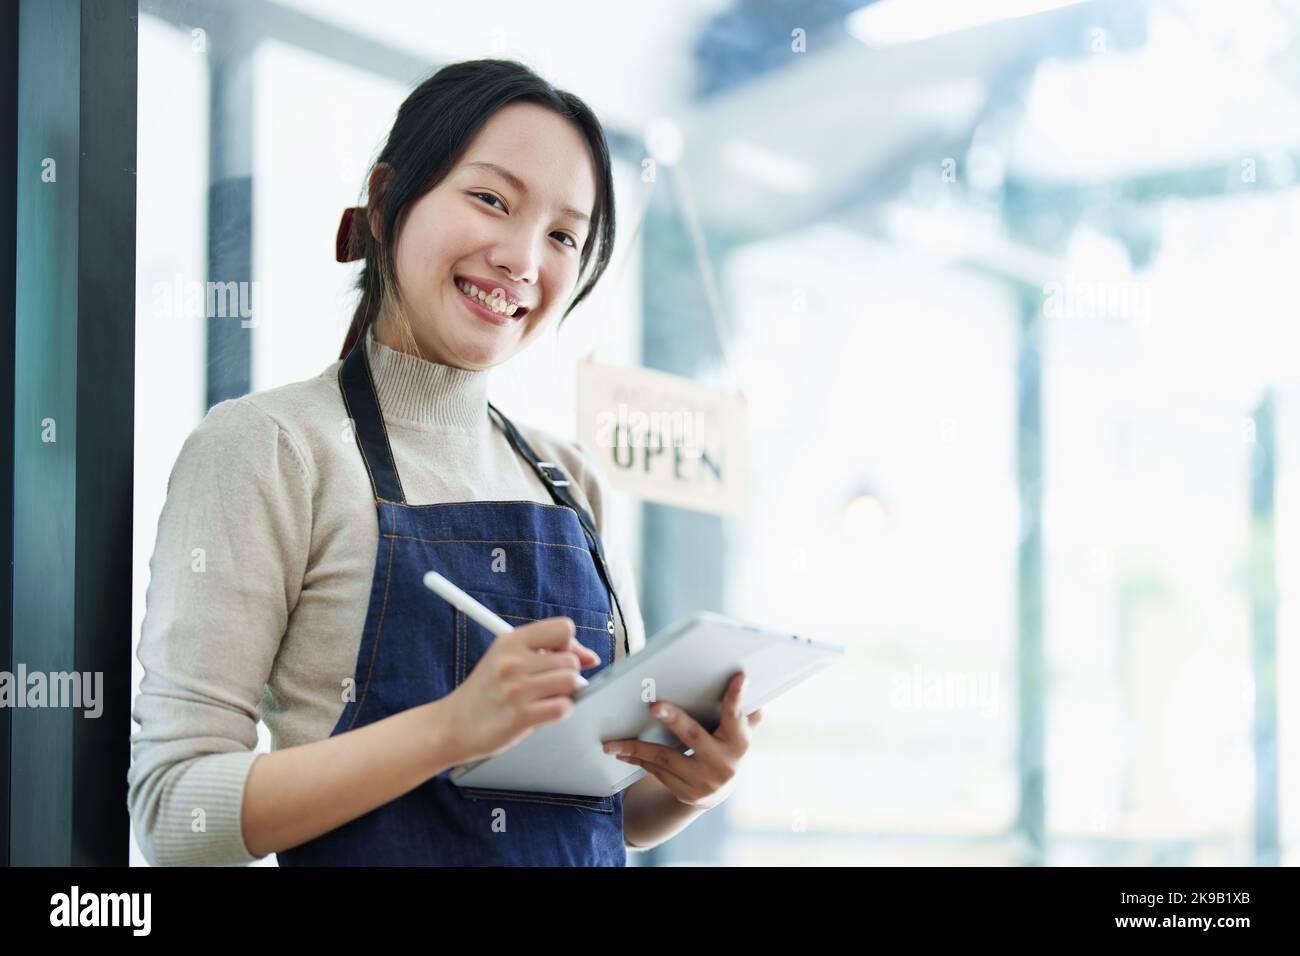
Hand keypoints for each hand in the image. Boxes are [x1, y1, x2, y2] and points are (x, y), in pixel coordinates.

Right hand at [443, 617, 600, 764]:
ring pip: (571, 681)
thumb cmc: (486, 692)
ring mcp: (517, 689)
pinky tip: (542, 712)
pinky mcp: (521, 716)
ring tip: (544, 698)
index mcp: (510, 641)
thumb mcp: (508, 659)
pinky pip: (564, 707)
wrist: (452, 725)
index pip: (563, 628)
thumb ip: (548, 652)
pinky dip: (560, 711)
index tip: (560, 656)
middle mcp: (513, 661)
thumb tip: (591, 657)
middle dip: (567, 673)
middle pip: (571, 658)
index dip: (568, 644)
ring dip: (565, 693)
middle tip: (547, 684)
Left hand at [601, 672, 762, 809]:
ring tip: (612, 743)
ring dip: (636, 748)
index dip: (737, 697)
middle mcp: (724, 764)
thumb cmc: (725, 748)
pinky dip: (638, 760)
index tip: (739, 676)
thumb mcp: (738, 733)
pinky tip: (622, 752)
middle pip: (694, 736)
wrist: (717, 791)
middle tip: (654, 706)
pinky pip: (657, 772)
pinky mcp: (686, 793)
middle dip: (674, 719)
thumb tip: (751, 690)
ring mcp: (704, 781)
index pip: (737, 716)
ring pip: (665, 759)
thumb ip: (744, 715)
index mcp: (739, 743)